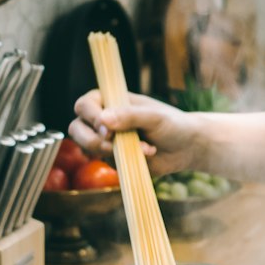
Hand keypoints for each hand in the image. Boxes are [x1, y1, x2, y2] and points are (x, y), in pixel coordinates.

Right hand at [69, 89, 199, 176]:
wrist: (187, 148)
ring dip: (111, 152)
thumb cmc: (172, 124)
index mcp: (111, 100)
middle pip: (76, 128)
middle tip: (113, 143)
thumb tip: (103, 119)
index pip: (84, 105)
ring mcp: (108, 141)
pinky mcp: (115, 159)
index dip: (90, 117)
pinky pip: (108, 163)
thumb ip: (130, 116)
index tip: (107, 129)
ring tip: (142, 148)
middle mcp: (105, 119)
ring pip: (88, 148)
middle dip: (92, 140)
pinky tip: (146, 155)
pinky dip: (125, 161)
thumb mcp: (154, 117)